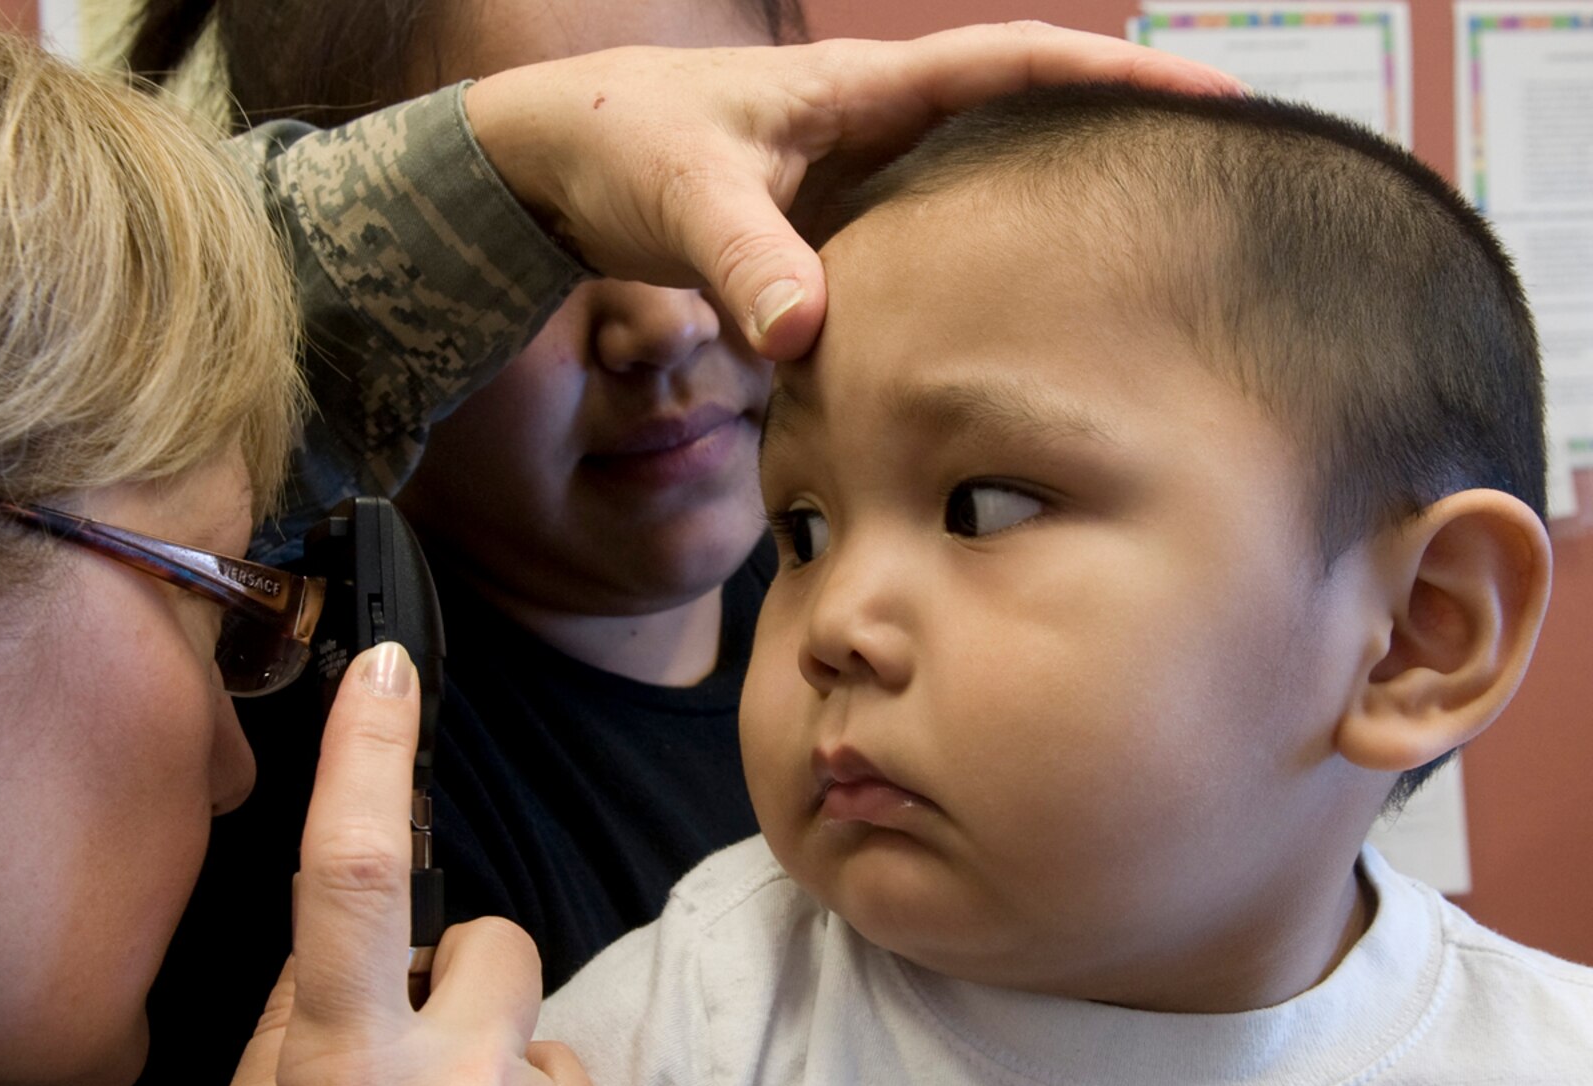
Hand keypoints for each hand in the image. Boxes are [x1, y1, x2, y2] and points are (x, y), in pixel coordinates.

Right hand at [188, 643, 608, 1085]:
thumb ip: (280, 1044)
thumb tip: (331, 958)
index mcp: (343, 1081)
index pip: (358, 878)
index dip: (373, 757)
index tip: (390, 671)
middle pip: (487, 935)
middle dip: (444, 971)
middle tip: (393, 1061)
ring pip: (529, 1011)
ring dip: (484, 1048)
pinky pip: (565, 1079)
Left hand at [465, 22, 1238, 358]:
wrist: (549, 165)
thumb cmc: (615, 146)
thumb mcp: (683, 197)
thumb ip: (748, 263)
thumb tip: (807, 336)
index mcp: (864, 90)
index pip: (1020, 67)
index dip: (1119, 83)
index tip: (1218, 104)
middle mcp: (875, 126)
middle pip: (1023, 127)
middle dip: (1111, 147)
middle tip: (1209, 194)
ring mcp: (856, 179)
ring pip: (976, 194)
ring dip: (1047, 220)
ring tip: (1139, 268)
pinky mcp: (826, 231)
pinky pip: (922, 247)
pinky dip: (968, 274)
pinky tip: (1002, 326)